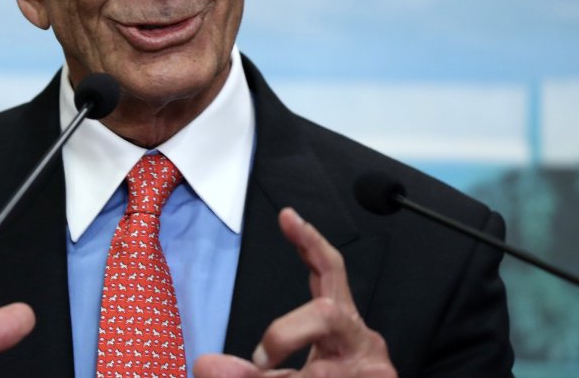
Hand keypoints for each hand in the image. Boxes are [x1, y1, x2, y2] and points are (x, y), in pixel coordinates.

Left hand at [193, 208, 395, 377]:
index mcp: (339, 326)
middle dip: (286, 335)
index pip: (328, 271)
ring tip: (273, 374)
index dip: (310, 242)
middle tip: (262, 359)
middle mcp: (360, 338)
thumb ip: (249, 373)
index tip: (286, 216)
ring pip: (321, 370)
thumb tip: (204, 364)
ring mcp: (374, 365)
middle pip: (326, 313)